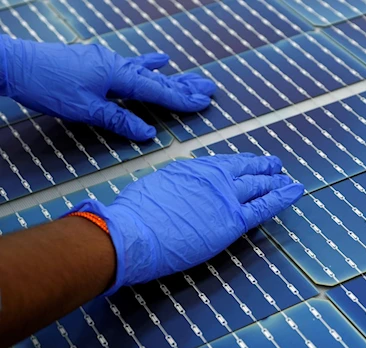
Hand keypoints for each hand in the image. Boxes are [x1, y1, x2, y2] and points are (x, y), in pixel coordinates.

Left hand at [0, 35, 215, 140]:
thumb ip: (119, 119)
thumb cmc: (48, 85)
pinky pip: (132, 64)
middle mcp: (117, 64)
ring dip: (171, 77)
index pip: (157, 90)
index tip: (203, 102)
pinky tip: (159, 60)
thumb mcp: (85, 109)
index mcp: (117, 75)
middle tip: (209, 89)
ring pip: (148, 71)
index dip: (181, 99)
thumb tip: (148, 132)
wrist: (17, 64)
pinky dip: (148, 65)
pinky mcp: (99, 62)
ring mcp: (108, 61)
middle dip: (184, 86)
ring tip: (193, 78)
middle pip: (158, 78)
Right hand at [68, 154, 303, 294]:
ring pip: (259, 186)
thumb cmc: (135, 215)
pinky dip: (283, 197)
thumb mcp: (156, 187)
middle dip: (263, 168)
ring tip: (288, 179)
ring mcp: (225, 197)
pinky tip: (295, 191)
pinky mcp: (233, 220)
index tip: (250, 162)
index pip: (225, 164)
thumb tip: (181, 193)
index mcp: (194, 169)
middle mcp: (213, 178)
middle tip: (275, 166)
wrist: (133, 232)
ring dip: (276, 182)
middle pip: (246, 171)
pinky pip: (265, 206)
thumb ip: (177, 187)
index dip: (242, 164)